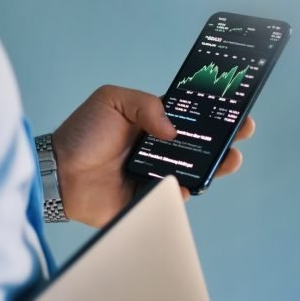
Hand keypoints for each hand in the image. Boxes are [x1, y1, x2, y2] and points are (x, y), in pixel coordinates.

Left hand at [52, 85, 254, 227]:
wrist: (59, 172)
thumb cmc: (83, 133)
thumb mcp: (112, 101)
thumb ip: (146, 105)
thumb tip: (174, 130)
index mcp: (154, 124)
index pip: (193, 118)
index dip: (216, 114)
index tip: (237, 111)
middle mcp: (159, 150)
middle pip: (202, 146)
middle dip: (226, 140)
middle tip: (240, 134)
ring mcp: (155, 175)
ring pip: (195, 173)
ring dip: (215, 166)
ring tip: (228, 159)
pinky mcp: (148, 199)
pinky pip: (173, 198)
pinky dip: (181, 191)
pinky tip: (184, 184)